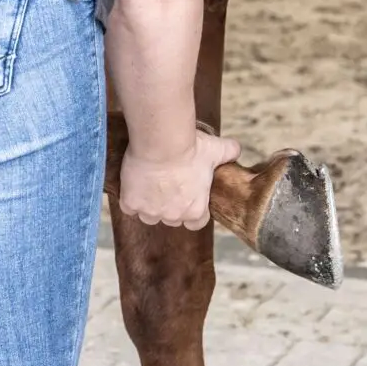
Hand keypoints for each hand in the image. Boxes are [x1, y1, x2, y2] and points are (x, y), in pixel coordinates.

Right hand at [119, 130, 241, 229]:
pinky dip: (130, 198)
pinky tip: (134, 184)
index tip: (189, 198)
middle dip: (170, 206)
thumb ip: (229, 152)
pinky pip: (129, 207)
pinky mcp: (131, 203)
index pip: (197, 223)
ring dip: (150, 205)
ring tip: (150, 184)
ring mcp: (150, 211)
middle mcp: (173, 216)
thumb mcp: (216, 150)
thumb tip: (237, 150)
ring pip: (149, 216)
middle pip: (171, 219)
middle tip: (169, 185)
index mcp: (196, 209)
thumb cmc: (190, 148)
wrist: (162, 142)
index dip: (193, 211)